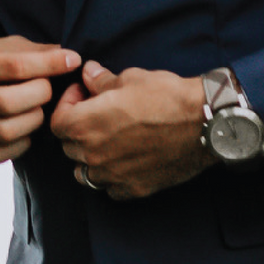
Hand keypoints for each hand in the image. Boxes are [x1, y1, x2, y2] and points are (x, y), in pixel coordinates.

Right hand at [0, 38, 81, 163]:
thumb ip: (31, 51)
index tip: (72, 60)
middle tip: (46, 89)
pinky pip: (2, 153)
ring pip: (6, 131)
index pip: (13, 66)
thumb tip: (67, 58)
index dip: (48, 64)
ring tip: (36, 109)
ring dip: (33, 120)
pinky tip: (24, 128)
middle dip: (40, 95)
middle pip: (8, 102)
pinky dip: (22, 143)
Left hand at [47, 63, 214, 198]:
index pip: (57, 122)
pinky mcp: (135, 188)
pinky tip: (124, 162)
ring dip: (90, 157)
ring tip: (107, 141)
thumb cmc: (167, 96)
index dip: (67, 105)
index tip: (83, 95)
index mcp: (85, 125)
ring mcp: (114, 175)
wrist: (205, 123)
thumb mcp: (130, 79)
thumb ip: (101, 81)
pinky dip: (112, 177)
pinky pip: (111, 188)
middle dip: (78, 129)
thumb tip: (88, 74)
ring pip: (86, 172)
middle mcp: (94, 154)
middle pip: (69, 147)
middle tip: (97, 115)